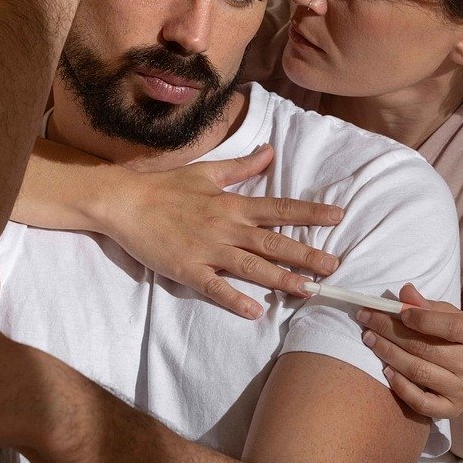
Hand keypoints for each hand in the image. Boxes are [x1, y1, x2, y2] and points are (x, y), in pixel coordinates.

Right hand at [99, 144, 345, 319]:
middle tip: (334, 266)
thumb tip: (270, 151)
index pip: (279, 208)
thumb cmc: (166, 186)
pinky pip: (214, 287)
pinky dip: (233, 299)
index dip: (310, 212)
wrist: (124, 202)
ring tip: (308, 290)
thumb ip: (242, 166)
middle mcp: (225, 227)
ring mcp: (206, 249)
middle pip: (273, 241)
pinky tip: (254, 311)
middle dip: (306, 254)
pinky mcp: (187, 269)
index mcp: (232, 204)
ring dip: (281, 279)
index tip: (338, 216)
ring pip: (251, 266)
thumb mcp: (207, 172)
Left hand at [356, 283, 462, 418]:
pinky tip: (386, 371)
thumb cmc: (456, 340)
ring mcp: (462, 389)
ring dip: (389, 354)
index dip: (422, 319)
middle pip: (426, 348)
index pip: (451, 326)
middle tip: (367, 320)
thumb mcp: (449, 317)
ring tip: (370, 339)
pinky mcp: (450, 410)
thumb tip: (405, 292)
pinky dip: (401, 387)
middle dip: (391, 332)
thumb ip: (427, 306)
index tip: (396, 311)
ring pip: (419, 372)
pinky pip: (421, 402)